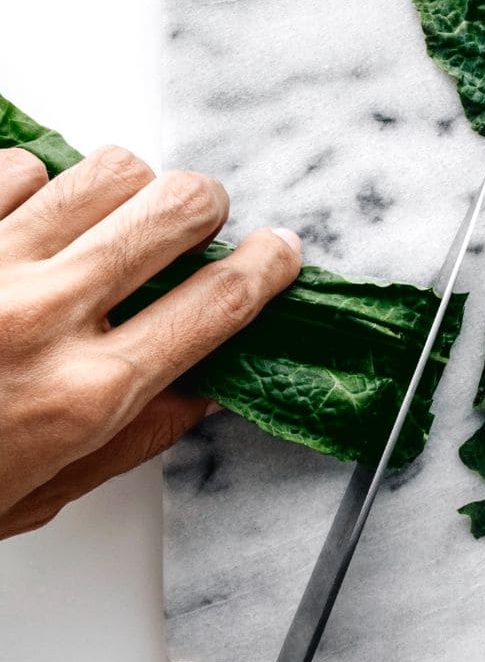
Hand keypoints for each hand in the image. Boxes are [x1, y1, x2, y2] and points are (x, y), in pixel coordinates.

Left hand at [0, 144, 301, 536]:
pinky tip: (21, 224)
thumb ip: (131, 439)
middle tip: (192, 224)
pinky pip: (19, 165)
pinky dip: (34, 187)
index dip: (268, 268)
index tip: (280, 251)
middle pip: (178, 209)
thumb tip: (202, 390)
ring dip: (124, 190)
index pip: (218, 306)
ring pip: (109, 169)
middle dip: (203, 209)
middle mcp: (44, 317)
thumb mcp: (34, 496)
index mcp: (85, 394)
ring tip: (103, 221)